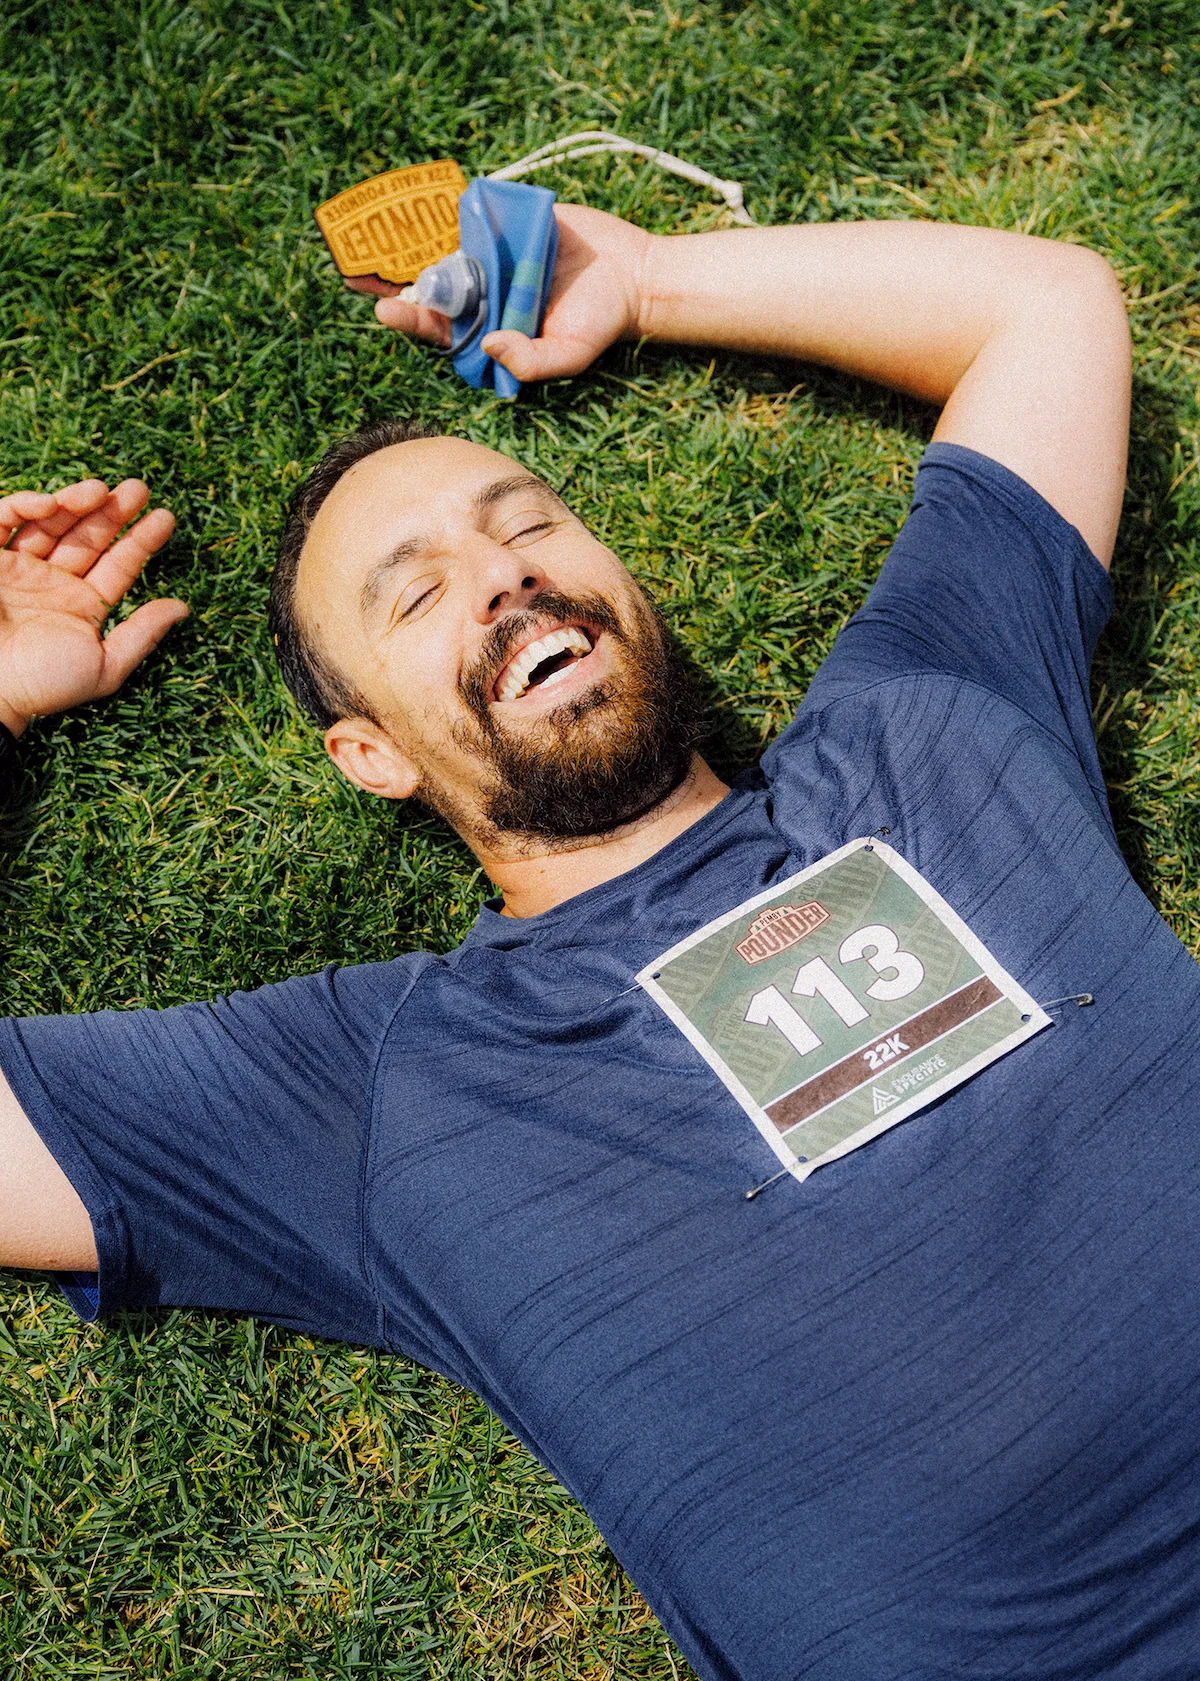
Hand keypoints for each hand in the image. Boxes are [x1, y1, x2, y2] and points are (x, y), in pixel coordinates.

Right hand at [0, 477, 184, 736]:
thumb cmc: (43, 685)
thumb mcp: (103, 666)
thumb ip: (142, 636)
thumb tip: (183, 608)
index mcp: (84, 605)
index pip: (119, 566)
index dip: (142, 541)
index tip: (166, 517)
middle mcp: (53, 582)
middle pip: (88, 536)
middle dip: (113, 512)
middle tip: (139, 488)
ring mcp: (20, 567)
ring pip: (51, 523)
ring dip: (75, 503)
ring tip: (99, 490)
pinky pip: (3, 521)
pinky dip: (24, 507)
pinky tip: (51, 503)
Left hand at [359, 203, 652, 383]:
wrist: (632, 273)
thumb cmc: (599, 323)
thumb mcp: (570, 353)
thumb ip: (531, 362)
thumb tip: (487, 345)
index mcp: (489, 328)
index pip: (440, 327)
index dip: (409, 319)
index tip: (384, 311)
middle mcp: (484, 292)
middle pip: (430, 285)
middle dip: (394, 280)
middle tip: (359, 273)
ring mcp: (493, 254)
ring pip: (445, 245)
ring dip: (410, 239)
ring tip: (370, 227)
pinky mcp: (508, 220)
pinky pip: (473, 212)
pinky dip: (448, 207)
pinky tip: (417, 197)